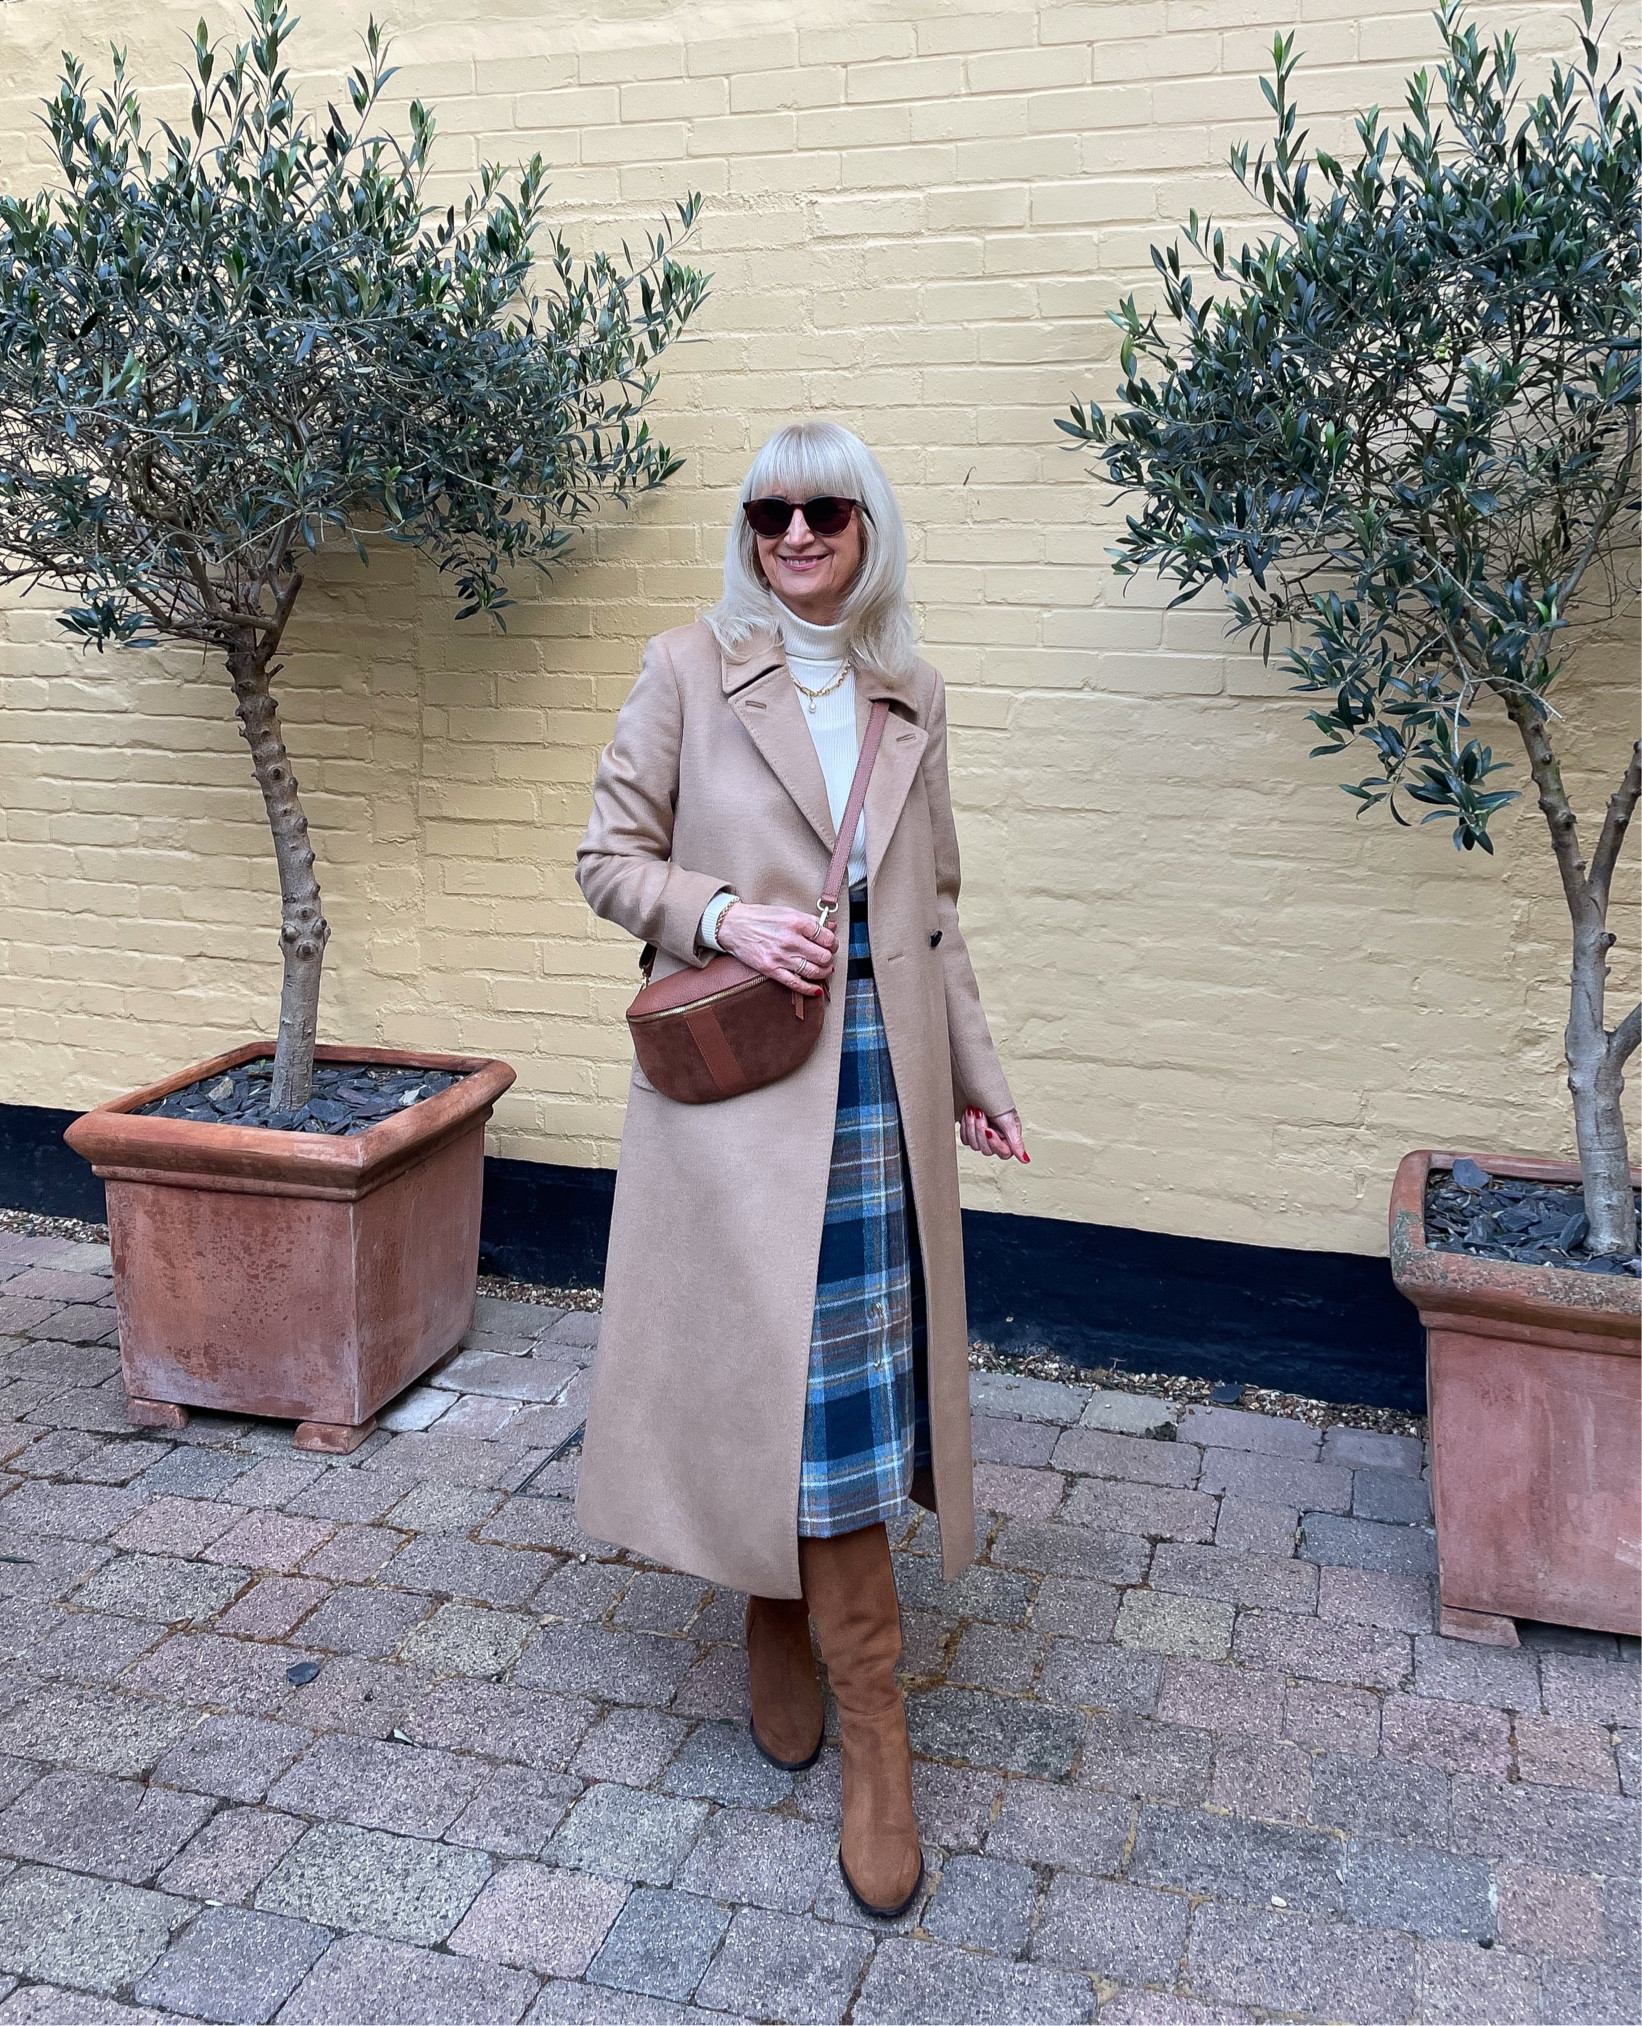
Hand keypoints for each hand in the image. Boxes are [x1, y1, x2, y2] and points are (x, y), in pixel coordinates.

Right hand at [717, 902, 835, 996]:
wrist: (733, 925)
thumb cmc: (759, 917)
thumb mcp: (787, 912)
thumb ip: (811, 921)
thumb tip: (831, 926)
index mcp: (796, 922)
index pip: (827, 937)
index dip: (833, 943)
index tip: (831, 944)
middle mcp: (790, 940)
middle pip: (823, 956)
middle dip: (829, 958)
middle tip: (827, 957)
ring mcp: (781, 956)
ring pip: (814, 971)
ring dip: (823, 972)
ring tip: (824, 970)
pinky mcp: (771, 969)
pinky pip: (796, 984)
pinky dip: (809, 989)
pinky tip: (816, 990)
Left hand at [961, 1106, 1028, 1162]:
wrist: (982, 1092)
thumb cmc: (999, 1104)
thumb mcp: (1010, 1121)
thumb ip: (1016, 1142)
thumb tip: (1025, 1159)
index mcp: (1008, 1142)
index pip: (1003, 1153)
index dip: (994, 1142)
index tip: (989, 1129)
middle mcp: (995, 1143)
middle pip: (985, 1149)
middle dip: (981, 1129)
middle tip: (981, 1113)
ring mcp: (981, 1140)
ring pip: (974, 1145)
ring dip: (971, 1125)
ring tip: (974, 1110)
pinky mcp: (970, 1136)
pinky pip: (965, 1140)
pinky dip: (965, 1126)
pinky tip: (969, 1115)